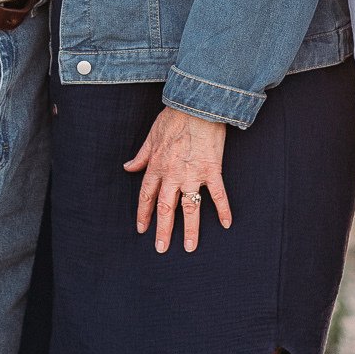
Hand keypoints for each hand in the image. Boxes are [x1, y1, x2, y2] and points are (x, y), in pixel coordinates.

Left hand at [124, 106, 232, 252]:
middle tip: (161, 248)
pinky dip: (223, 210)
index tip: (142, 229)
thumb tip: (128, 167)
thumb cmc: (174, 118)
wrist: (197, 105)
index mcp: (157, 166)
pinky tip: (226, 224)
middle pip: (165, 208)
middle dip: (163, 230)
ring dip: (190, 229)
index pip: (146, 196)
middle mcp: (173, 175)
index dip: (143, 214)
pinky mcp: (212, 170)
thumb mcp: (151, 136)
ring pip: (190, 207)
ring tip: (190, 247)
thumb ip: (141, 156)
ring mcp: (193, 175)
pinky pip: (218, 194)